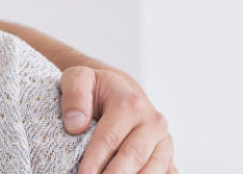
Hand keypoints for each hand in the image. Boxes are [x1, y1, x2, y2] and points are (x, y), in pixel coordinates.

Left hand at [60, 66, 175, 173]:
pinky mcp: (168, 156)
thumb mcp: (78, 79)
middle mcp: (153, 123)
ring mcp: (163, 142)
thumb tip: (75, 123)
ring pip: (152, 170)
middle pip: (133, 158)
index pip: (109, 138)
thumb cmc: (96, 89)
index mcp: (131, 104)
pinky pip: (167, 173)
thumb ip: (74, 95)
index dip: (94, 160)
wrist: (119, 93)